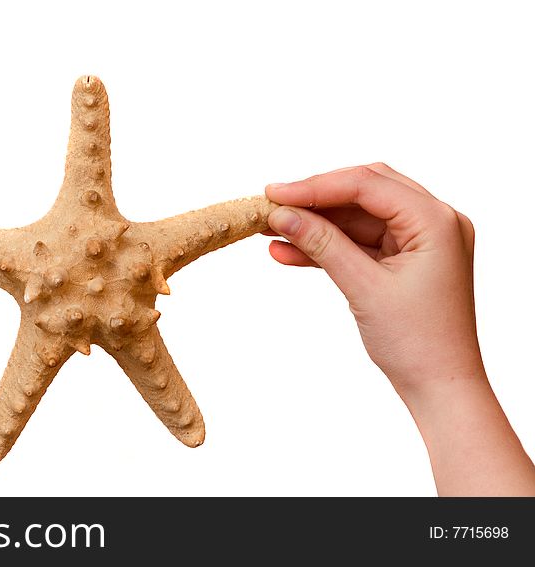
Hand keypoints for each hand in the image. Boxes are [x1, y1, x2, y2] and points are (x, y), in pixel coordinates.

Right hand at [265, 163, 534, 494]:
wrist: (440, 387)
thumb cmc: (418, 343)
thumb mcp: (363, 287)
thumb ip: (323, 244)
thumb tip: (283, 215)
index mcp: (437, 221)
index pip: (368, 185)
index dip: (316, 186)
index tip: (275, 193)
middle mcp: (434, 222)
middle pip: (364, 191)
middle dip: (316, 198)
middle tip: (272, 203)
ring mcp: (419, 241)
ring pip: (357, 217)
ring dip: (316, 223)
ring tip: (271, 228)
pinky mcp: (403, 260)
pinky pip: (358, 242)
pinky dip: (327, 245)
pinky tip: (288, 250)